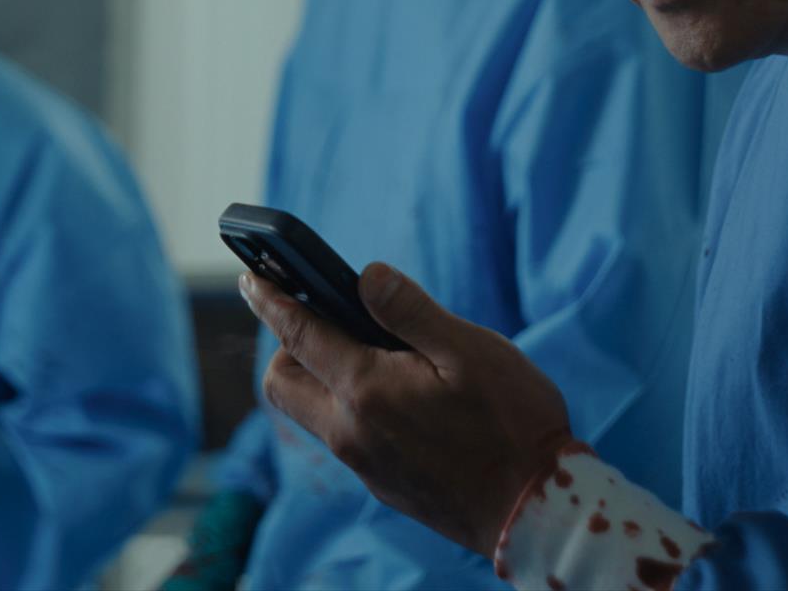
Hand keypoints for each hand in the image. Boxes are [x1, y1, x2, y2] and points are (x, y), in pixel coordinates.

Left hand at [245, 263, 574, 556]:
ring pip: (313, 412)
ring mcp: (363, 463)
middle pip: (284, 382)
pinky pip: (344, 436)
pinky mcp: (381, 482)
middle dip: (288, 345)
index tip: (251, 278)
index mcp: (366, 391)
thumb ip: (410, 310)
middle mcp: (350, 431)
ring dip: (319, 377)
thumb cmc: (512, 424)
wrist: (535, 511)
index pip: (298, 336)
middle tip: (323, 317)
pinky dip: (348, 405)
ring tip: (368, 351)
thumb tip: (365, 276)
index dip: (271, 301)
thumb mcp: (470, 351)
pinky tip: (395, 393)